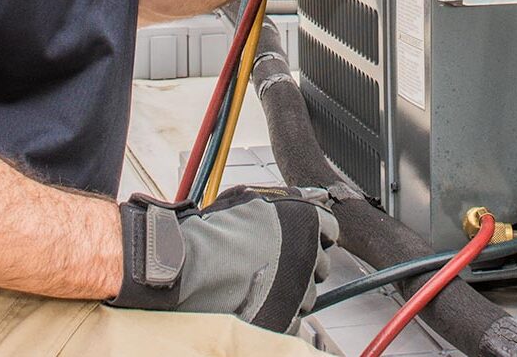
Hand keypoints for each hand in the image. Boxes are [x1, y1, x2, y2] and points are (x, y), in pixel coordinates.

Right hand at [111, 186, 337, 331]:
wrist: (186, 267)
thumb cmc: (213, 231)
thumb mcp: (252, 199)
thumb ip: (288, 198)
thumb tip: (312, 195)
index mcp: (307, 223)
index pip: (330, 229)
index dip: (312, 233)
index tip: (298, 238)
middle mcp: (310, 256)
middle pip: (320, 263)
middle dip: (302, 262)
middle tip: (272, 260)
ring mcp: (299, 291)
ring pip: (307, 294)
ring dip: (290, 289)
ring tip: (258, 281)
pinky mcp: (285, 321)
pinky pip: (294, 320)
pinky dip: (280, 314)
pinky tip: (257, 301)